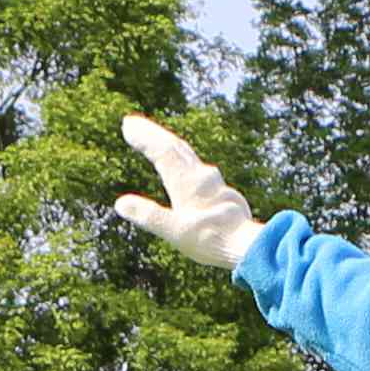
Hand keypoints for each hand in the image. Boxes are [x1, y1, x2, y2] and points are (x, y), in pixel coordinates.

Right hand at [111, 113, 258, 270]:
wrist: (248, 246)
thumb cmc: (210, 239)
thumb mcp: (174, 230)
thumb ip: (148, 215)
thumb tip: (121, 203)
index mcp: (186, 182)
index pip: (162, 150)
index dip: (145, 136)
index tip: (127, 124)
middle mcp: (201, 176)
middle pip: (175, 147)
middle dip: (153, 134)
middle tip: (134, 124)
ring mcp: (214, 184)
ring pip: (189, 157)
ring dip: (170, 146)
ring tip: (157, 142)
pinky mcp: (224, 194)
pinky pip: (199, 171)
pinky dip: (185, 164)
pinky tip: (187, 172)